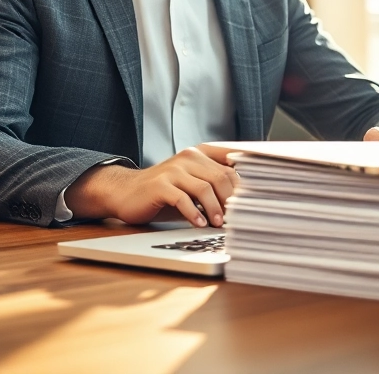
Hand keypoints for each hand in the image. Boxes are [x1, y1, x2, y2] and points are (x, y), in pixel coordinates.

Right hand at [65, 147, 238, 226]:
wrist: (127, 193)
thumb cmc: (165, 194)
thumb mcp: (193, 187)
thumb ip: (215, 187)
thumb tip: (244, 203)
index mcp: (200, 154)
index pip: (231, 163)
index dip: (243, 183)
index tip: (251, 202)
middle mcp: (188, 157)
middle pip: (221, 177)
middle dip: (230, 201)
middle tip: (234, 220)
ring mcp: (173, 170)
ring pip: (204, 188)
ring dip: (215, 209)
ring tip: (218, 225)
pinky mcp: (160, 185)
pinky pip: (182, 198)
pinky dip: (193, 213)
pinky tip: (198, 224)